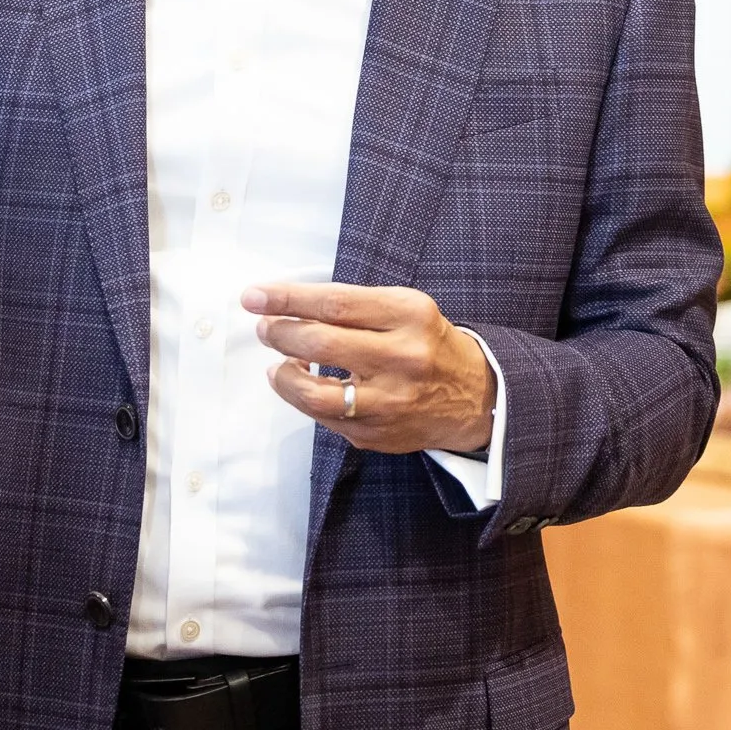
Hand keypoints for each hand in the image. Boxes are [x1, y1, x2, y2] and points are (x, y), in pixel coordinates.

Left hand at [246, 282, 495, 455]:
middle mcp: (404, 357)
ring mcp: (390, 401)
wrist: (475, 396)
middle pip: (321, 343)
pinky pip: (325, 417)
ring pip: (315, 392)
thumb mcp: (405, 309)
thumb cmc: (427, 343)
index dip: (288, 299)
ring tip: (277, 362)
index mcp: (410, 315)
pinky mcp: (378, 434)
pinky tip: (299, 384)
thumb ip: (354, 307)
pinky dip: (303, 398)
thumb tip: (288, 306)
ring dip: (284, 375)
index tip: (256, 296)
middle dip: (280, 333)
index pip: (335, 303)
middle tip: (263, 326)